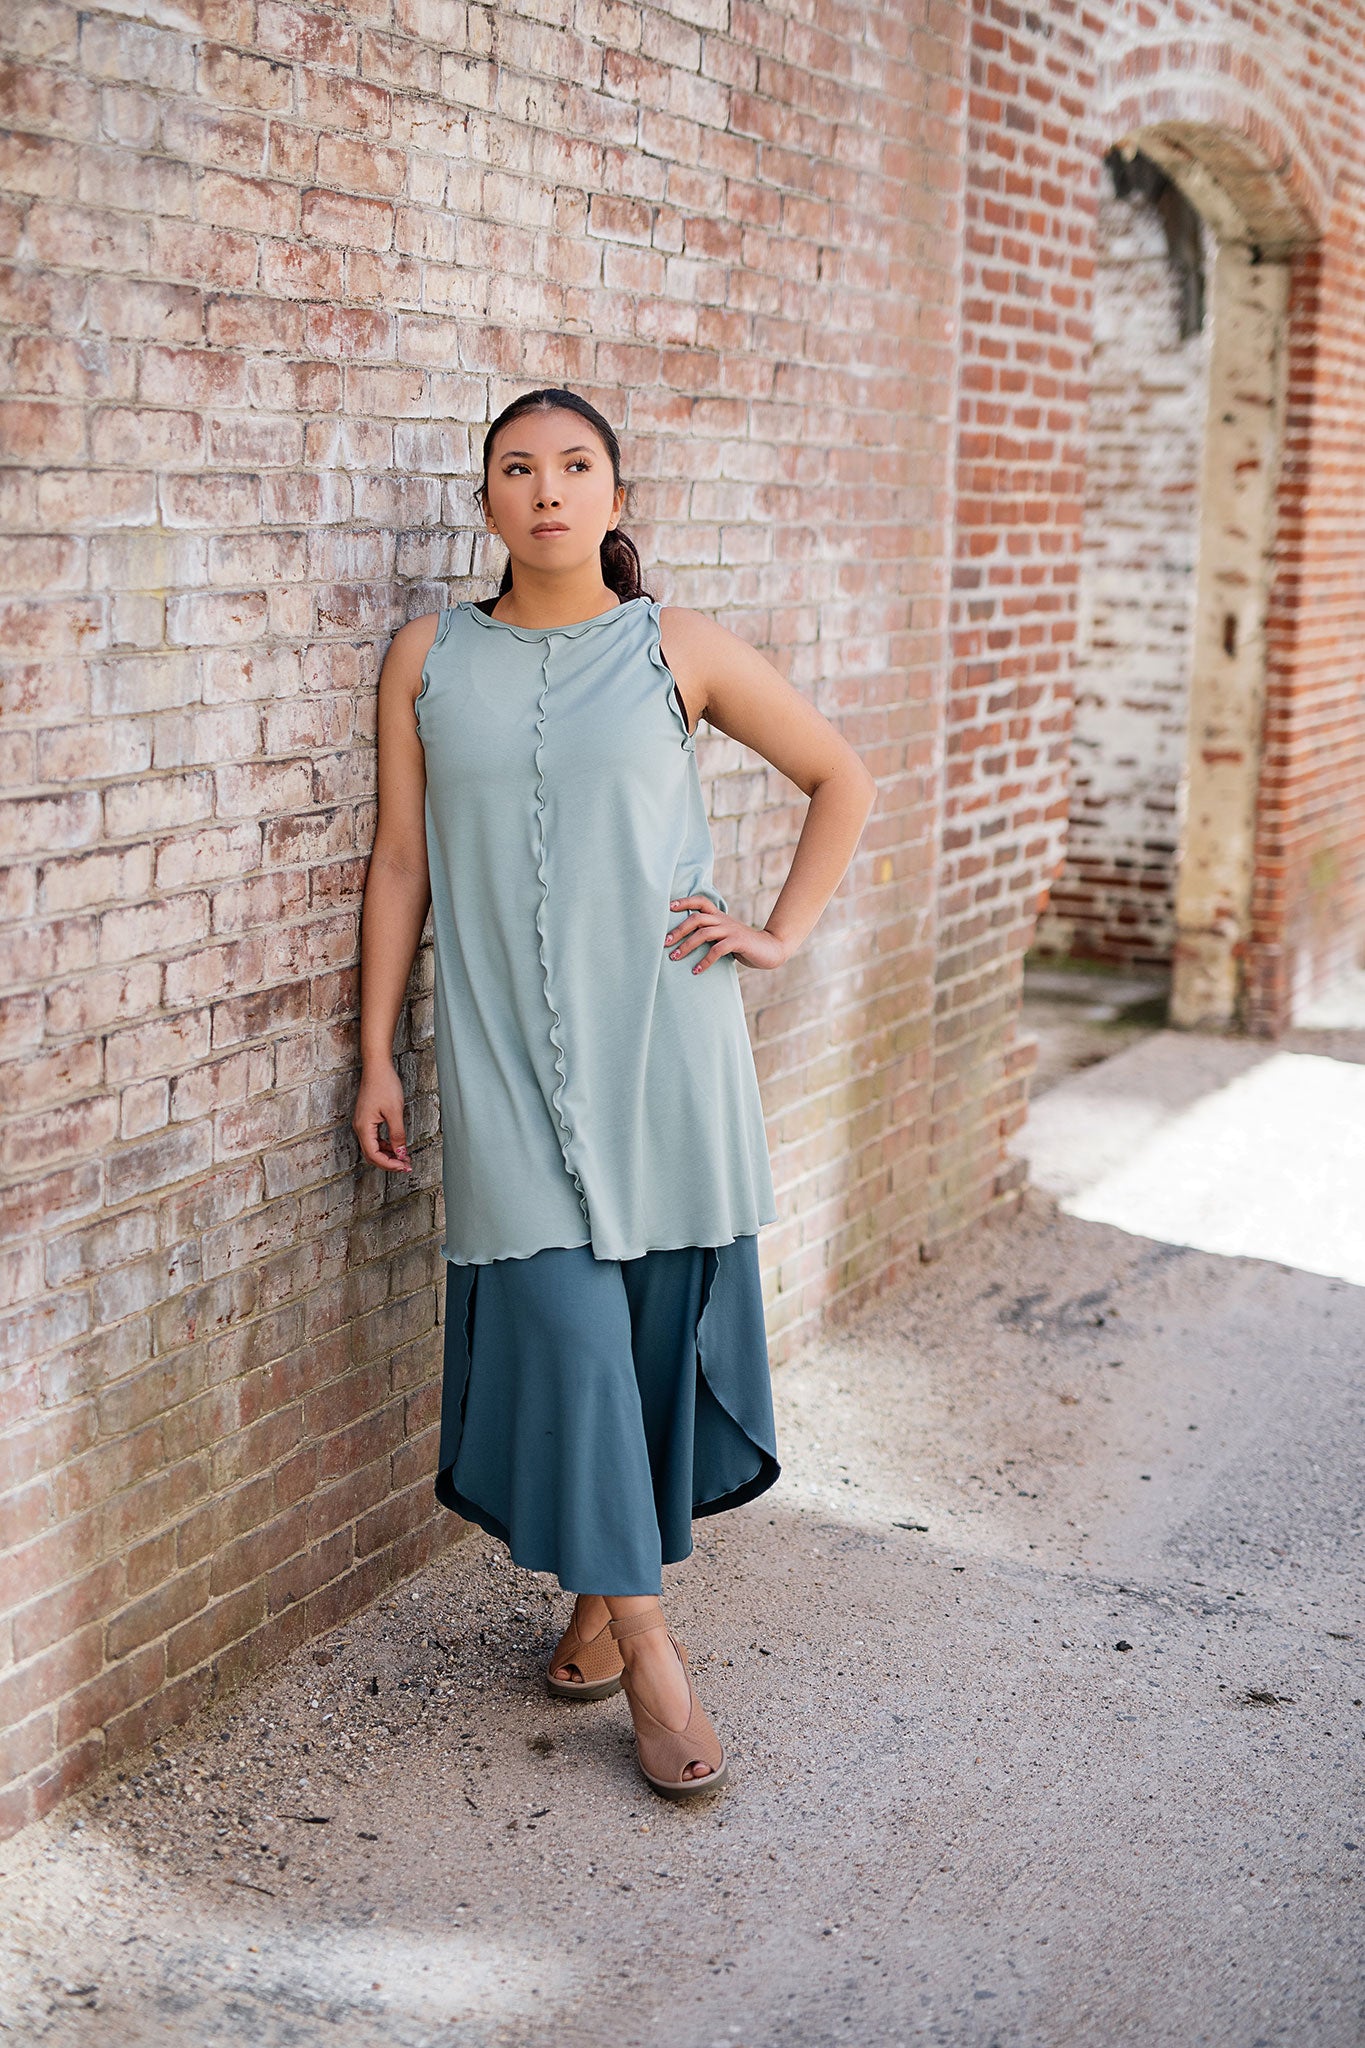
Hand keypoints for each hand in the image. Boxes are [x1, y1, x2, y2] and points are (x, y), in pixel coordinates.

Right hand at [353, 1059, 412, 1171]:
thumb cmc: (384, 1085)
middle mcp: (360, 1127)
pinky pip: (375, 1139)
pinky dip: (386, 1145)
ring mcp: (363, 1123)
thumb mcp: (395, 1112)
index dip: (389, 1164)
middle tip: (406, 1166)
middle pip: (372, 1155)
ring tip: (404, 1157)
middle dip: (389, 1163)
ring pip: (373, 1148)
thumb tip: (400, 1154)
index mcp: (364, 1127)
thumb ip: (397, 1135)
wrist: (377, 1068)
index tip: (404, 1166)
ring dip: (388, 1155)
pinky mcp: (367, 1119)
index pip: (374, 1155)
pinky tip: (397, 1146)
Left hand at [664, 896, 792, 973]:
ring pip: (703, 933)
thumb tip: (685, 943)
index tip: (668, 907)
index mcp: (719, 916)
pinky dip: (704, 961)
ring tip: (674, 958)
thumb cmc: (743, 945)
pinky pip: (717, 950)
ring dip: (686, 946)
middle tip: (665, 943)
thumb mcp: (725, 935)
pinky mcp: (738, 942)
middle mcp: (723, 920)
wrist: (770, 949)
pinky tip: (696, 971)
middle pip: (696, 918)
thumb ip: (710, 935)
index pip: (701, 901)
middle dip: (678, 930)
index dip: (685, 901)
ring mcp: (730, 930)